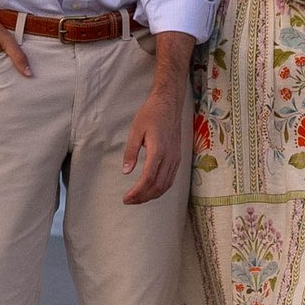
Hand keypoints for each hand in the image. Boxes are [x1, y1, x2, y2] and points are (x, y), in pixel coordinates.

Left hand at [120, 78, 189, 203]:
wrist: (170, 103)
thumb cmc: (151, 114)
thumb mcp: (136, 130)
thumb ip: (131, 152)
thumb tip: (126, 172)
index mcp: (158, 150)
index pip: (148, 179)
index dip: (137, 192)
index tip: (126, 198)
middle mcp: (170, 157)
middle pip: (158, 186)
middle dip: (143, 197)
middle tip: (128, 201)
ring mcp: (176, 158)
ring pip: (166, 185)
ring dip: (151, 195)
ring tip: (137, 198)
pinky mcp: (178, 157)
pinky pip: (171, 179)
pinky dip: (160, 189)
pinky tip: (150, 190)